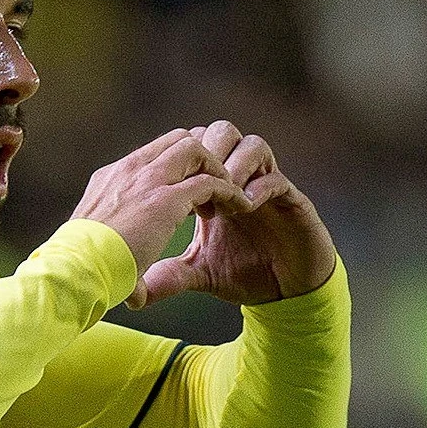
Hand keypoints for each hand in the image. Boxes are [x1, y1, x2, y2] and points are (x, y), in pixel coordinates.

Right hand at [72, 130, 252, 305]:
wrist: (74, 272)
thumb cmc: (82, 271)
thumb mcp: (99, 251)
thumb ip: (121, 259)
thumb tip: (135, 294)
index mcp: (111, 178)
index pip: (153, 153)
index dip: (180, 167)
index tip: (193, 196)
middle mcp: (128, 170)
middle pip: (178, 140)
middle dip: (204, 160)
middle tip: (216, 193)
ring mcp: (146, 180)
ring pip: (195, 149)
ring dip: (218, 170)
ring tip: (230, 199)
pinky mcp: (165, 199)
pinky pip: (209, 181)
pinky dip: (230, 192)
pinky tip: (240, 209)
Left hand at [131, 121, 336, 307]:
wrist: (286, 295)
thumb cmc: (243, 275)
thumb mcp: (198, 274)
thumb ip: (168, 275)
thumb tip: (132, 295)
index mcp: (215, 186)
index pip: (195, 148)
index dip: (181, 160)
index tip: (169, 189)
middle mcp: (242, 178)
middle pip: (220, 132)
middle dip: (206, 151)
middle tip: (194, 183)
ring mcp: (268, 185)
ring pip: (252, 144)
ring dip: (233, 164)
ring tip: (221, 196)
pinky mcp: (293, 201)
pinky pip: (277, 179)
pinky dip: (259, 188)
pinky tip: (243, 207)